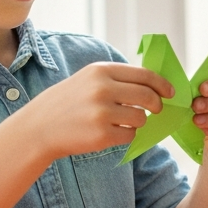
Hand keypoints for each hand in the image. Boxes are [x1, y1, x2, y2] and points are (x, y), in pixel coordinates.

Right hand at [16, 62, 171, 159]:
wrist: (37, 128)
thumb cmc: (67, 103)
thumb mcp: (88, 80)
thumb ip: (117, 79)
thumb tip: (155, 84)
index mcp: (100, 71)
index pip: (145, 75)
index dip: (162, 85)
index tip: (170, 92)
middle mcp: (102, 89)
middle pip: (148, 97)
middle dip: (157, 105)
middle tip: (156, 110)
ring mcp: (101, 112)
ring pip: (141, 118)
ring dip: (137, 122)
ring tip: (119, 122)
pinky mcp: (102, 134)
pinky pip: (130, 135)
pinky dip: (126, 136)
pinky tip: (110, 133)